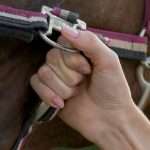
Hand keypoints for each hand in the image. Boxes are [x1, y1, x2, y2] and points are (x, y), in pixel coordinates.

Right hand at [29, 27, 136, 145]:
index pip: (62, 41)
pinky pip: (35, 85)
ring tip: (76, 95)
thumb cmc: (113, 90)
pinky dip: (48, 95)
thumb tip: (65, 29)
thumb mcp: (108, 61)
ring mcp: (56, 78)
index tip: (87, 69)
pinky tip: (62, 104)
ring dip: (62, 87)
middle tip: (83, 83)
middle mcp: (66, 62)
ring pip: (44, 73)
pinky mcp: (48, 93)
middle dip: (69, 75)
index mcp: (81, 51)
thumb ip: (89, 42)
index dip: (71, 57)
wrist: (110, 120)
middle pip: (51, 57)